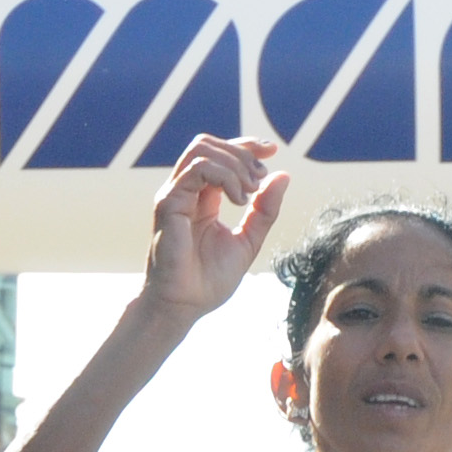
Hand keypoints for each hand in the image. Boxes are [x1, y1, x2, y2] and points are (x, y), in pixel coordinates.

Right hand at [139, 136, 288, 317]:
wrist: (184, 306)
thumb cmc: (208, 281)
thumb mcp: (249, 240)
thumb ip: (265, 210)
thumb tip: (283, 175)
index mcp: (201, 198)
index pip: (219, 155)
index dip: (246, 146)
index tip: (272, 150)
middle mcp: (185, 192)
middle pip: (208, 144)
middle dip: (242, 153)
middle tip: (260, 179)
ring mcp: (174, 194)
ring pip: (201, 150)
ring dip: (234, 164)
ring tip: (249, 192)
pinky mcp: (169, 203)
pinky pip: (198, 169)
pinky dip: (224, 177)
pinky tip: (239, 200)